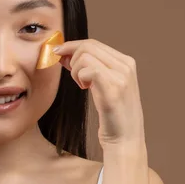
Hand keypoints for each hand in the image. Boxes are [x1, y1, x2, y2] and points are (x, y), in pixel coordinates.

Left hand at [53, 39, 146, 159]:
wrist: (126, 140)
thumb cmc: (112, 116)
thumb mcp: (102, 86)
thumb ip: (89, 68)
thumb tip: (64, 53)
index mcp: (126, 62)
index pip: (94, 43)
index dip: (72, 46)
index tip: (58, 54)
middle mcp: (126, 66)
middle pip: (88, 46)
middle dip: (70, 56)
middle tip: (69, 73)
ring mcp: (121, 76)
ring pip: (85, 56)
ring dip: (75, 70)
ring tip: (82, 85)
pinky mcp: (113, 89)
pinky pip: (88, 69)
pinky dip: (80, 77)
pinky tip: (85, 88)